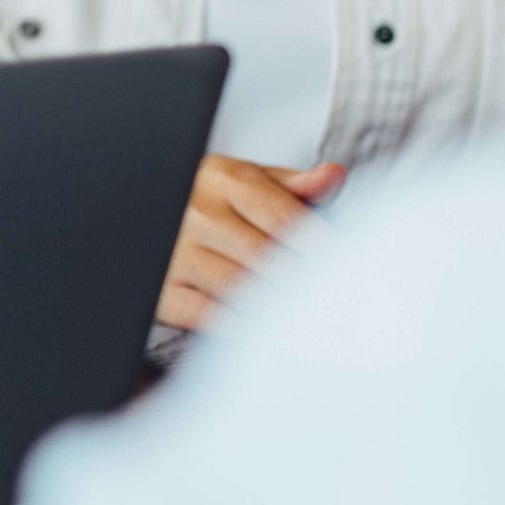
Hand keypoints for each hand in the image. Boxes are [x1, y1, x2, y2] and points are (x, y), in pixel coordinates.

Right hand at [159, 156, 341, 332]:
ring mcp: (174, 251)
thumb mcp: (252, 182)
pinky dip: (239, 325)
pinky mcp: (161, 287)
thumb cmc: (214, 202)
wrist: (152, 215)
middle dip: (304, 280)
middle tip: (339, 301)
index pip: (282, 215)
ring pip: (237, 286)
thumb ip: (296, 185)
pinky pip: (205, 314)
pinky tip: (265, 328)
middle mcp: (194, 211)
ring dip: (276, 305)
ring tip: (310, 319)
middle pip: (263, 255)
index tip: (351, 268)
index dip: (320, 245)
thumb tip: (333, 175)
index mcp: (222, 177)